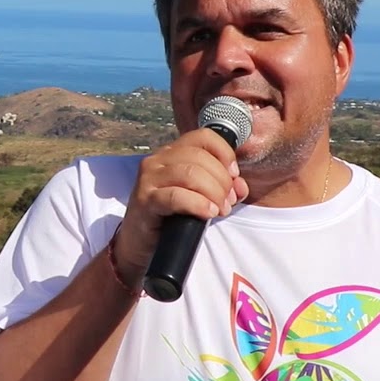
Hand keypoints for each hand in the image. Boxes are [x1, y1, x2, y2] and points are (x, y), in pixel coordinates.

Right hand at [113, 128, 249, 282]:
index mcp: (172, 153)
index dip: (224, 153)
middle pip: (200, 157)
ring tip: (219, 210)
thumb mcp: (199, 197)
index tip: (234, 175)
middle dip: (222, 181)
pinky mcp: (145, 200)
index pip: (203, 137)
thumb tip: (240, 185)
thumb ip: (222, 188)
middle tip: (227, 202)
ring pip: (190, 174)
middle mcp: (158, 160)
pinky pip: (176, 196)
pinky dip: (198, 204)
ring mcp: (149, 179)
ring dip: (213, 192)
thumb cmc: (170, 217)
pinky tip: (208, 213)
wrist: (139, 243)